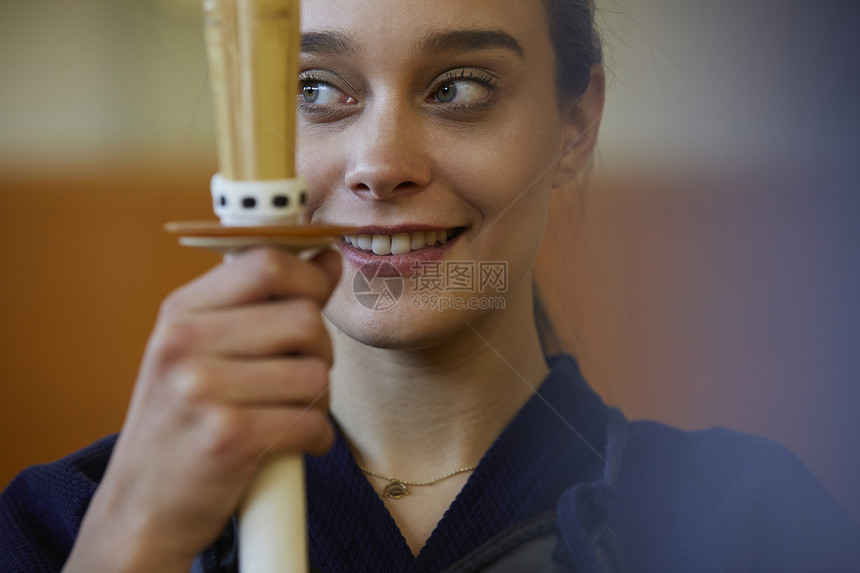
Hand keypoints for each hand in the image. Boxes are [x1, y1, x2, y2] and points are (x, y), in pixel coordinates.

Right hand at [64, 247, 340, 571]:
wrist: (142, 508)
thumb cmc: (181, 421)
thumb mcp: (201, 348)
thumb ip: (263, 301)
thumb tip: (329, 257)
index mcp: (180, 311)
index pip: (266, 263)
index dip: (310, 277)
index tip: (319, 295)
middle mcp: (184, 344)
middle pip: (304, 319)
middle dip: (321, 350)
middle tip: (299, 373)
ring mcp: (201, 391)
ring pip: (316, 374)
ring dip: (319, 400)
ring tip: (288, 412)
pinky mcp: (227, 439)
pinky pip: (312, 422)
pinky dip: (316, 438)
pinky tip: (294, 444)